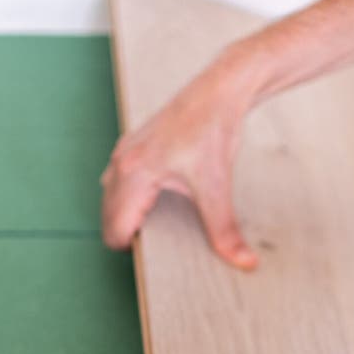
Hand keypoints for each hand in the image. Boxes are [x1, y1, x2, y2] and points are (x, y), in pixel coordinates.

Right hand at [101, 55, 257, 269]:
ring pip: (112, 201)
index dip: (133, 249)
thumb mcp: (218, 189)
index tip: (161, 254)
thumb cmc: (213, 132)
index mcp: (133, 175)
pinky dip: (133, 199)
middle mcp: (121, 163)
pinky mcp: (132, 147)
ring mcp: (123, 153)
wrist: (219, 91)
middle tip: (166, 241)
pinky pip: (119, 183)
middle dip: (131, 235)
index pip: (114, 230)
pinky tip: (163, 202)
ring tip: (163, 222)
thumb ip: (225, 232)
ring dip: (129, 217)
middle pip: (109, 218)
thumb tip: (245, 263)